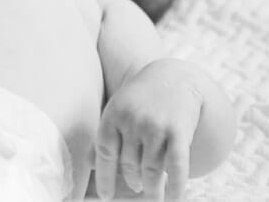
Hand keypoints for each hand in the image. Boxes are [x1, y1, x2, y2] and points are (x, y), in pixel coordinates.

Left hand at [94, 60, 203, 200]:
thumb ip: (108, 135)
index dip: (105, 178)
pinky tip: (174, 199)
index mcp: (113, 116)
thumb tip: (89, 165)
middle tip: (136, 187)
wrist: (174, 78)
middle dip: (132, 181)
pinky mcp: (178, 132)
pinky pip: (176, 167)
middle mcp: (132, 121)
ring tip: (153, 196)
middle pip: (129, 165)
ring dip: (152, 190)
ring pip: (150, 171)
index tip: (106, 197)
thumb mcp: (118, 109)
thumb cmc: (140, 100)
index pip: (105, 154)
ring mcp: (155, 127)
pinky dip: (175, 187)